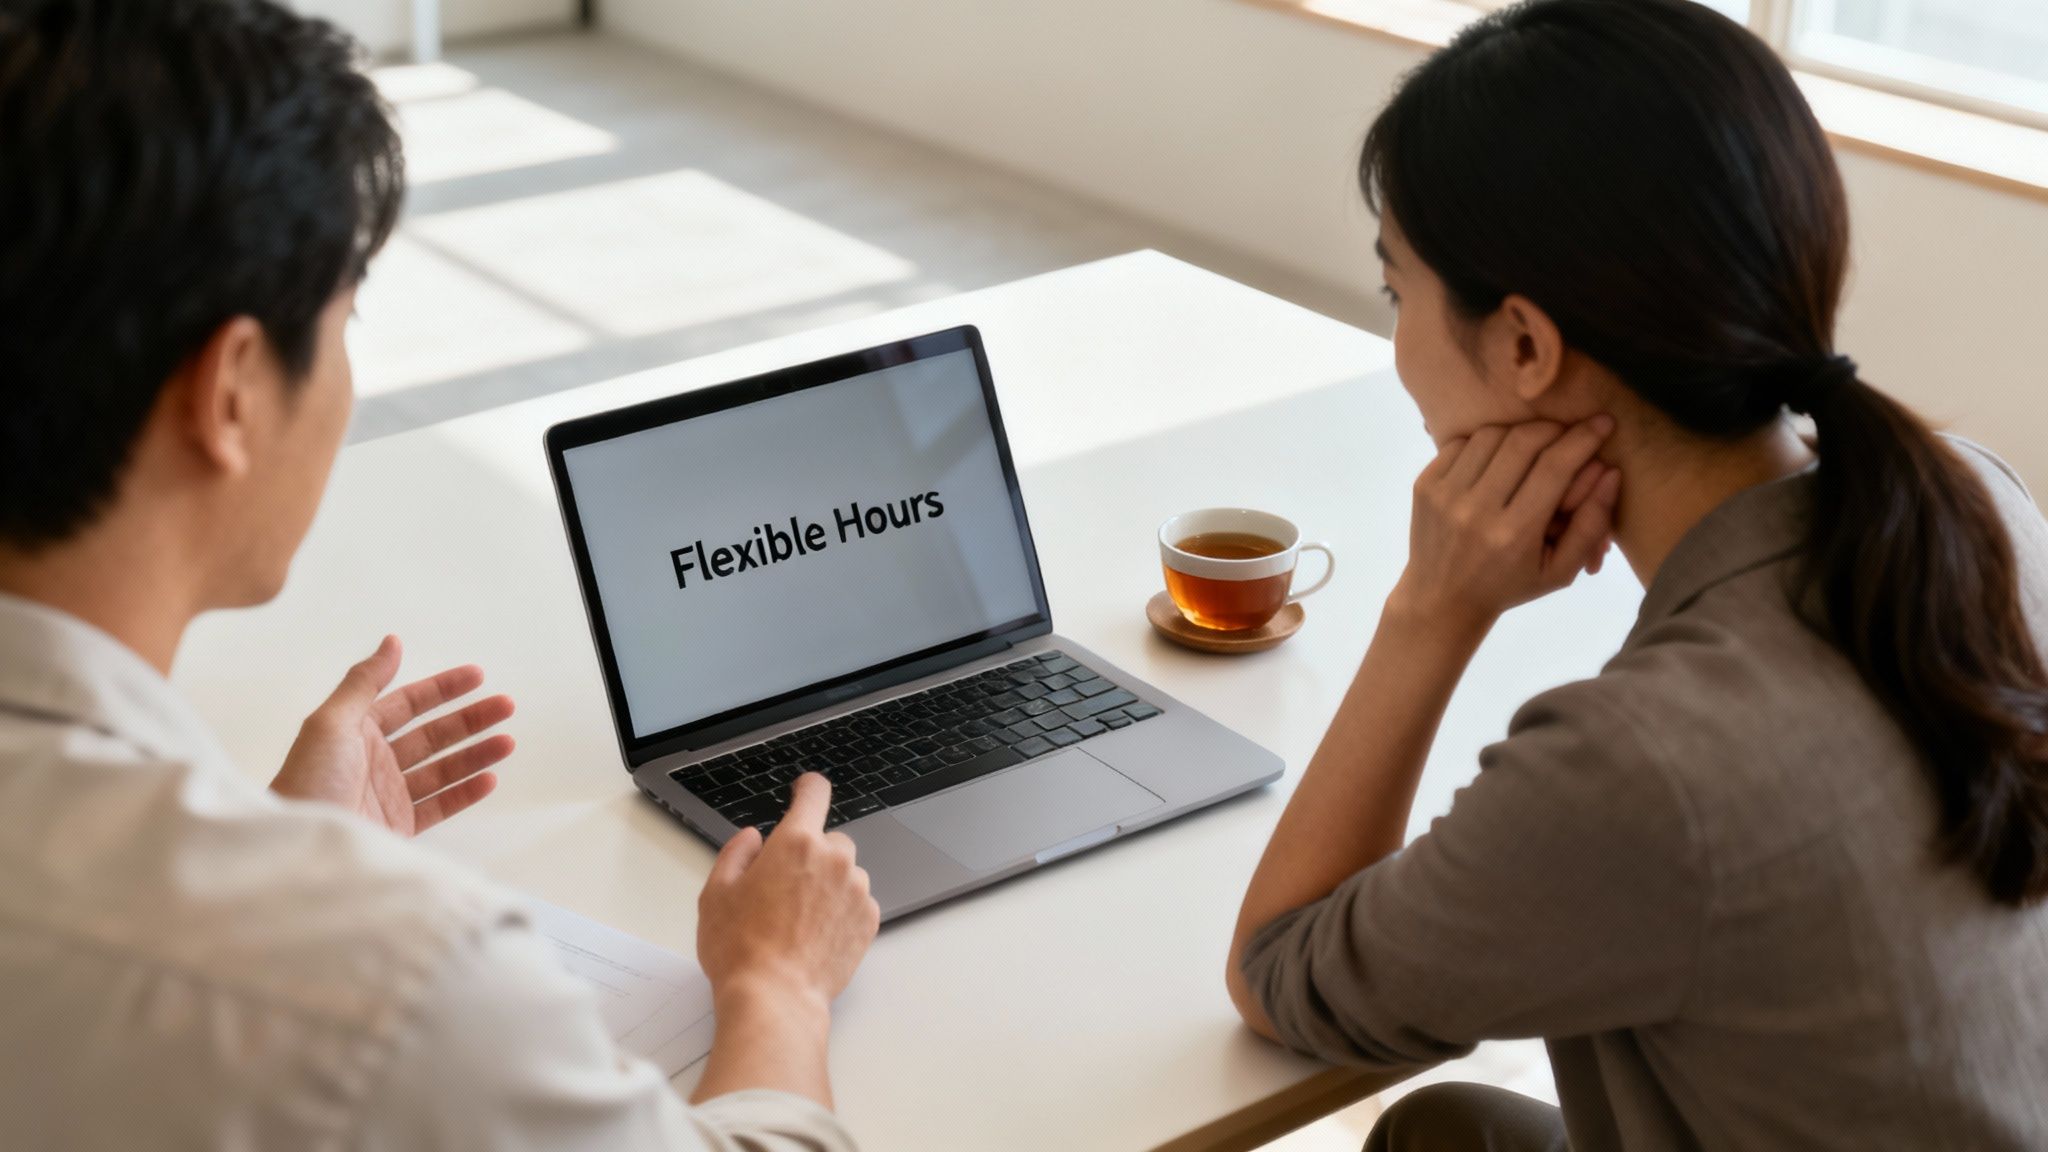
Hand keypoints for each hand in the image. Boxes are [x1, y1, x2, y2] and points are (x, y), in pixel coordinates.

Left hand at [270, 635, 513, 835]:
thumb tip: (391, 641)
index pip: (408, 703)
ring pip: (442, 769)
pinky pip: (439, 806)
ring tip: (507, 743)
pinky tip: (488, 779)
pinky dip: (466, 793)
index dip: (443, 688)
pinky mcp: (397, 828)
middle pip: (432, 735)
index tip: (478, 676)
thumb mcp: (331, 723)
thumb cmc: (309, 782)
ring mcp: (388, 796)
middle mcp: (374, 761)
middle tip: (505, 706)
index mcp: (355, 732)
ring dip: (476, 754)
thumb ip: (364, 681)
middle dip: (470, 719)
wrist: (297, 852)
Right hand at [697, 774, 880, 1010]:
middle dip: (809, 855)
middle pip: (829, 840)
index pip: (813, 794)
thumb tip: (752, 839)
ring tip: (797, 921)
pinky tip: (814, 935)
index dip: (807, 789)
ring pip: (845, 873)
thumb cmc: (741, 949)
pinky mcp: (869, 921)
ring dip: (827, 885)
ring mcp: (857, 891)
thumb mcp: (716, 893)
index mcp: (796, 843)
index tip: (804, 791)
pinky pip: (856, 902)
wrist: (775, 998)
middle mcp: (835, 860)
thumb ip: (736, 853)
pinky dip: (841, 911)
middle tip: (782, 890)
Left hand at [1392, 415, 1621, 631]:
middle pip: (1523, 442)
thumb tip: (1610, 473)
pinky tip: (1499, 458)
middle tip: (1569, 433)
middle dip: (1554, 428)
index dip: (1583, 439)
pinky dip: (1487, 441)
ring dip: (1521, 432)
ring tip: (1536, 445)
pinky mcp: (1425, 485)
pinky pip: (1463, 442)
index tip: (1603, 423)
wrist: (1441, 599)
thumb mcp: (1560, 570)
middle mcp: (1475, 510)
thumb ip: (1591, 524)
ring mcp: (1445, 495)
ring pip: (1492, 435)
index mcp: (1513, 534)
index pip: (1554, 468)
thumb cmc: (1509, 585)